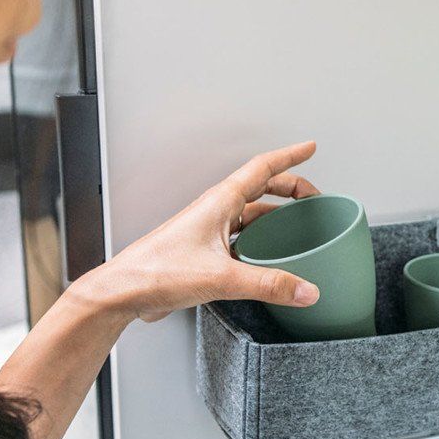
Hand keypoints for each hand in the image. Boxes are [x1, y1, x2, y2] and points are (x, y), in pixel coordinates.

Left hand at [80, 141, 322, 322]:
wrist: (125, 291)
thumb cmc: (157, 271)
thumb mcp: (221, 278)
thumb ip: (268, 284)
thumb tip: (305, 289)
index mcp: (219, 202)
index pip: (263, 168)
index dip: (290, 156)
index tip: (310, 148)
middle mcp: (215, 212)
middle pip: (261, 189)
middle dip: (290, 188)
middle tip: (313, 197)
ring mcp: (209, 232)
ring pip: (251, 215)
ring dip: (275, 216)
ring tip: (297, 225)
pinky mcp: (204, 253)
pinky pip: (241, 239)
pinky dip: (260, 242)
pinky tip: (269, 258)